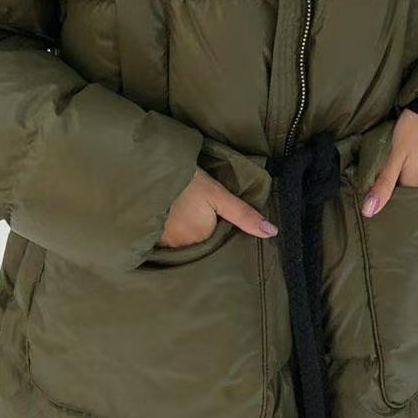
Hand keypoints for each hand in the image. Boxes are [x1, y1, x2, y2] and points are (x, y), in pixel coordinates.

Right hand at [158, 168, 277, 247]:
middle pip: (199, 246)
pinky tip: (170, 220)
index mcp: (201, 239)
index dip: (219, 232)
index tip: (217, 219)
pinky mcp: (148, 239)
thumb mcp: (218, 194)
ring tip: (185, 216)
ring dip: (184, 235)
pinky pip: (164, 242)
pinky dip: (169, 234)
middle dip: (202, 236)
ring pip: (181, 245)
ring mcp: (162, 245)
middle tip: (200, 215)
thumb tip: (272, 233)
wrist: (145, 170)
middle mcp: (181, 248)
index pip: (217, 244)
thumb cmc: (185, 181)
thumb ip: (243, 215)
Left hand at [361, 109, 417, 217]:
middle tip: (400, 161)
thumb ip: (384, 183)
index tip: (387, 173)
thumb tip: (368, 212)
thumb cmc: (415, 128)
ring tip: (415, 156)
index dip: (390, 185)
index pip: (398, 194)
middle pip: (414, 188)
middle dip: (405, 180)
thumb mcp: (395, 154)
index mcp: (415, 183)